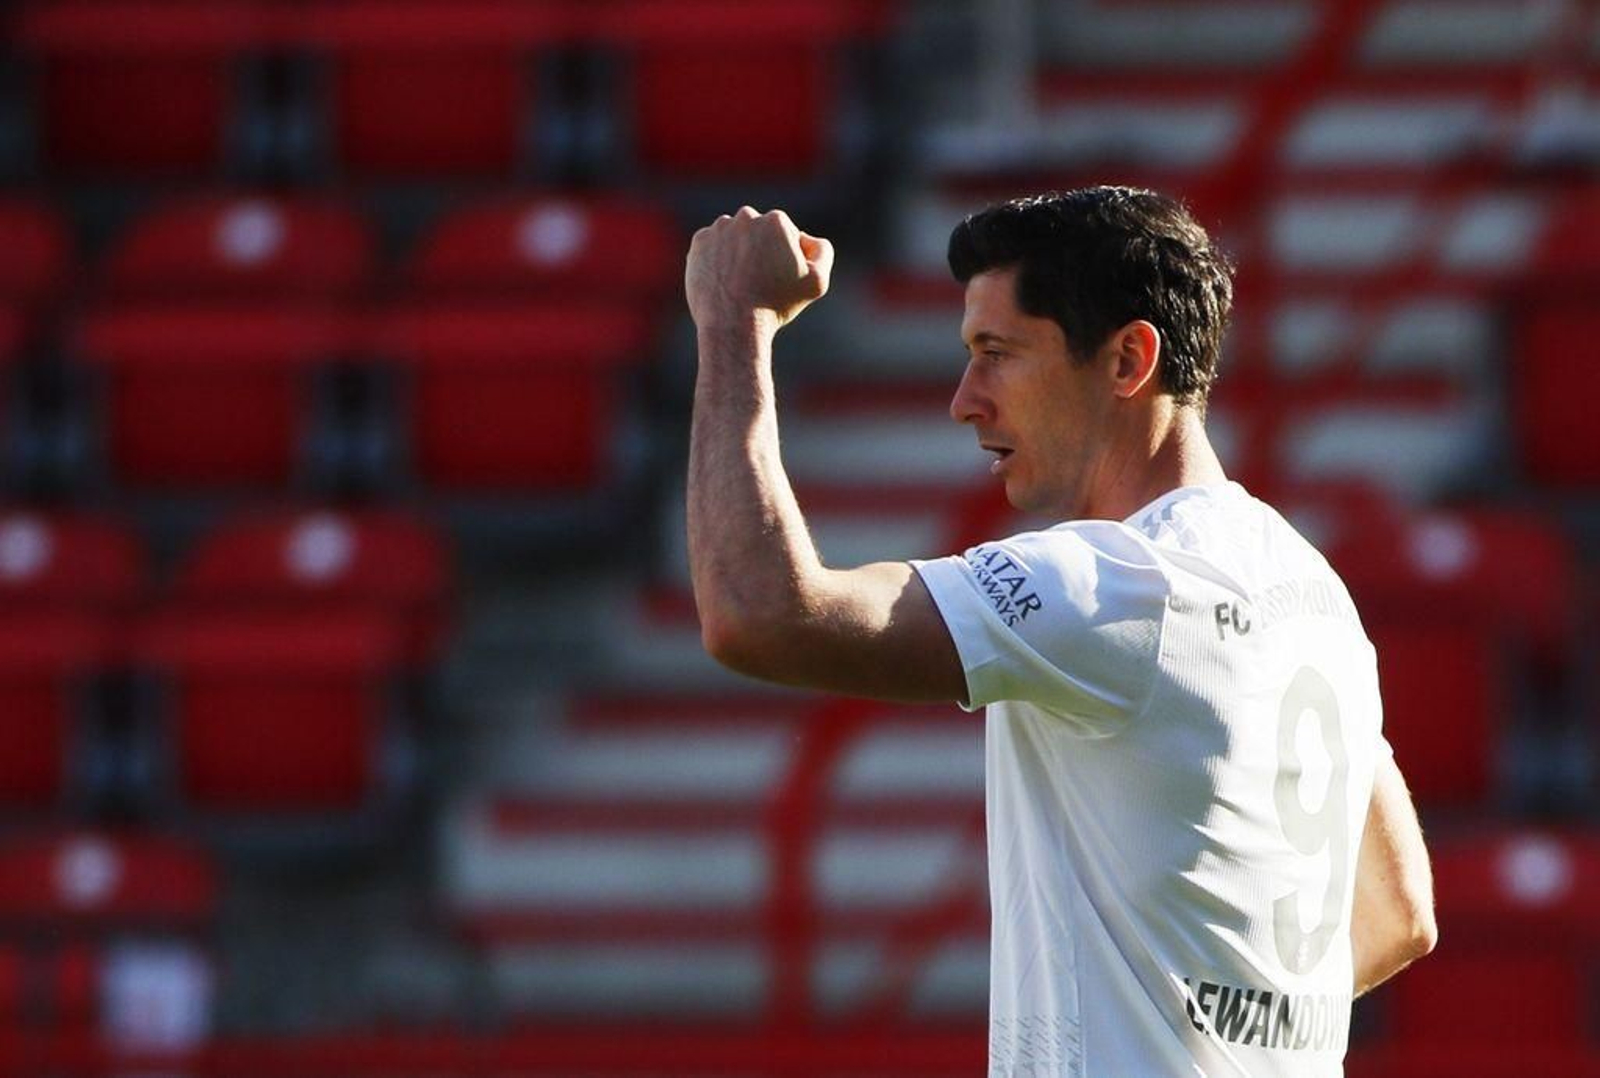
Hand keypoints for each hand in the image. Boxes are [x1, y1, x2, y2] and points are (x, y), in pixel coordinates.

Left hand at [685, 207, 833, 333]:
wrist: (732, 324)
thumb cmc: (776, 305)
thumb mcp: (817, 282)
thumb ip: (822, 252)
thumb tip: (808, 239)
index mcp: (776, 221)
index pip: (785, 234)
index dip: (786, 258)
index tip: (779, 280)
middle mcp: (746, 217)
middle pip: (758, 232)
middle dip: (761, 251)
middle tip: (760, 282)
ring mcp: (719, 228)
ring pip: (735, 237)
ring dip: (739, 253)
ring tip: (741, 283)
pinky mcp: (699, 242)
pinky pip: (713, 246)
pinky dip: (718, 260)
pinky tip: (724, 281)